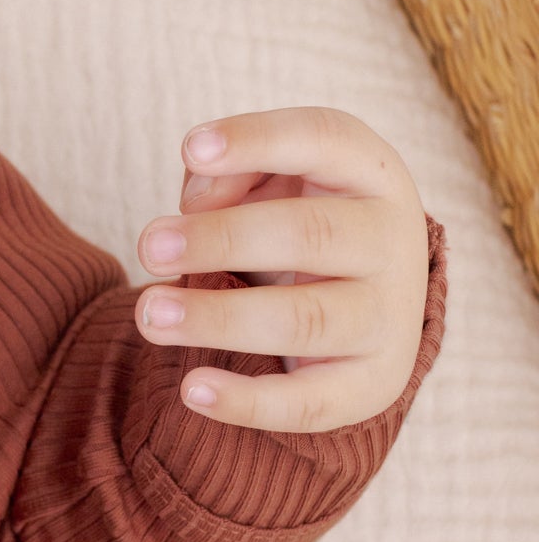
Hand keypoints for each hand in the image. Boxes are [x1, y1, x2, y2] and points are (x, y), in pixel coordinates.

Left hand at [132, 105, 429, 432]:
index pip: (323, 139)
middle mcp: (392, 241)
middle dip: (222, 239)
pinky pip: (311, 402)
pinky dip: (250, 402)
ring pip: (305, 319)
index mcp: (371, 172)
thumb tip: (196, 204)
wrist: (364, 304)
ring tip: (149, 313)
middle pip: (310, 235)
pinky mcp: (372, 383)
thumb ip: (230, 174)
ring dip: (220, 318)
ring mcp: (389, 317)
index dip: (258, 140)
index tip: (191, 148)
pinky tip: (192, 389)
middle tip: (149, 245)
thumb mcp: (268, 181)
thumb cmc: (294, 222)